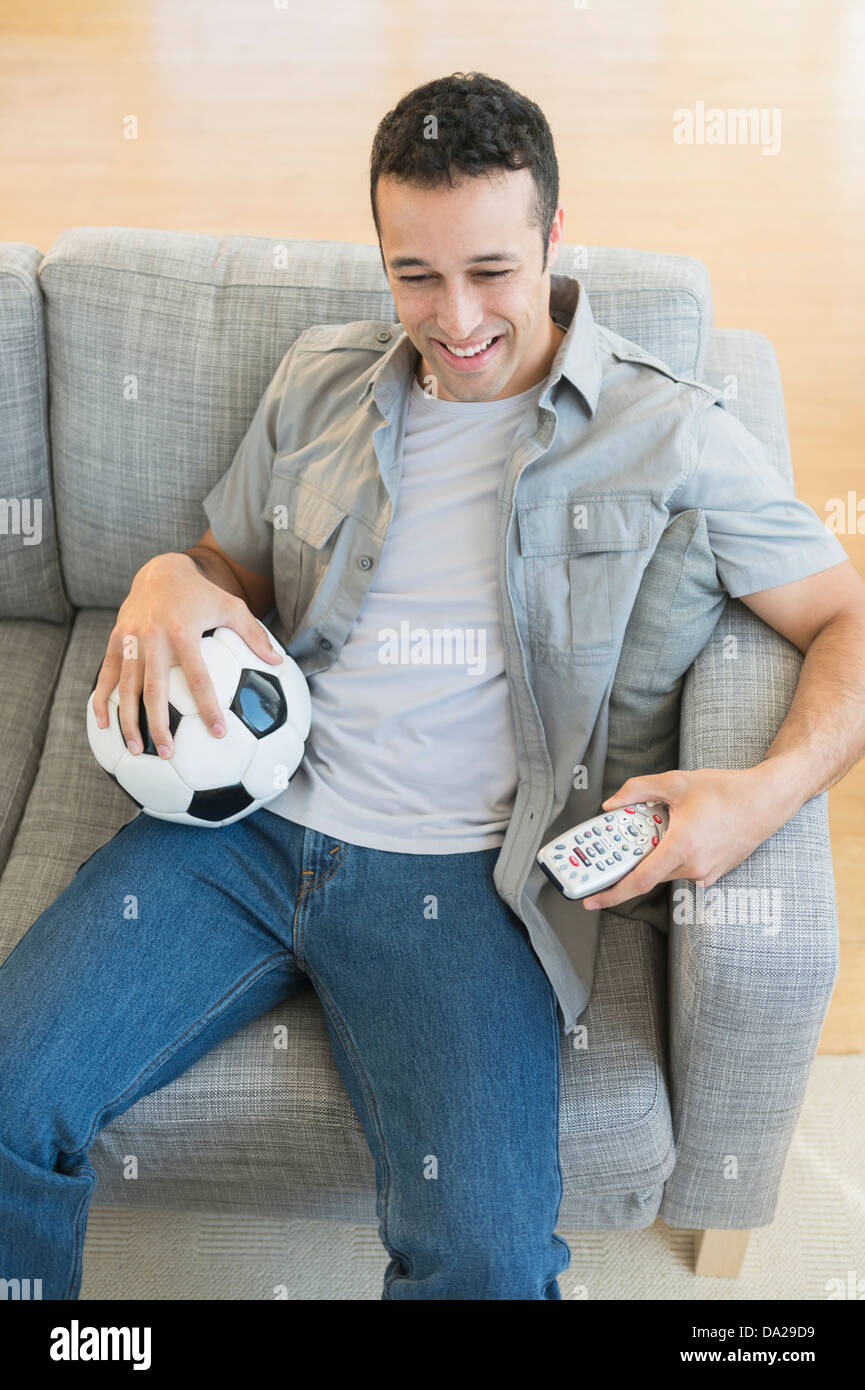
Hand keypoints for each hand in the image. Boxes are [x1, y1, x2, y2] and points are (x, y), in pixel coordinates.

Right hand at [91, 553, 281, 758]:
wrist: (159, 571)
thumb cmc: (201, 594)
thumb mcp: (232, 607)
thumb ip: (254, 635)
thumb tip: (279, 662)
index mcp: (184, 632)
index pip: (198, 678)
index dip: (208, 707)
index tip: (218, 733)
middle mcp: (154, 638)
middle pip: (154, 690)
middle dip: (160, 725)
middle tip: (169, 754)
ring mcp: (131, 640)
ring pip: (127, 688)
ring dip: (129, 721)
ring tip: (136, 750)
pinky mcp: (115, 641)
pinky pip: (107, 675)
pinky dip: (102, 700)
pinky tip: (102, 725)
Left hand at [579, 768, 779, 911]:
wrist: (766, 802)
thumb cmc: (727, 791)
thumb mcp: (677, 782)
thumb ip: (638, 790)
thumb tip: (612, 805)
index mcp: (682, 846)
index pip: (640, 880)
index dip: (612, 893)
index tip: (592, 900)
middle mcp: (694, 866)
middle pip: (649, 873)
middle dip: (632, 862)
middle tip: (620, 846)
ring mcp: (706, 873)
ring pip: (666, 870)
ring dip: (657, 855)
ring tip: (663, 827)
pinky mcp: (714, 874)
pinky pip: (683, 869)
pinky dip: (674, 856)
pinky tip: (685, 832)